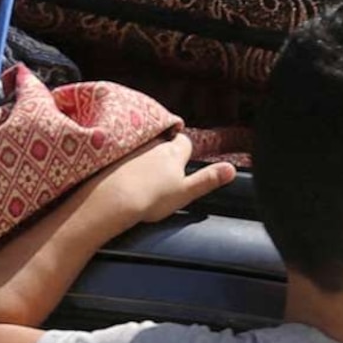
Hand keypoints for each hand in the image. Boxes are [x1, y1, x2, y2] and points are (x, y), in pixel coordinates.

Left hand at [83, 132, 236, 231]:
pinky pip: (121, 153)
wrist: (113, 200)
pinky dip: (124, 161)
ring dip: (144, 155)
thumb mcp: (186, 192)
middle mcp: (153, 144)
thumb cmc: (151, 198)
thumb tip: (231, 169)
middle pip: (162, 142)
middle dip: (163, 151)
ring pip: (143, 146)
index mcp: (173, 152)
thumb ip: (208, 179)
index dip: (184, 151)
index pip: (184, 142)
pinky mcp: (111, 155)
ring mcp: (131, 148)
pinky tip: (121, 176)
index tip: (182, 162)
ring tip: (141, 174)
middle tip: (161, 170)